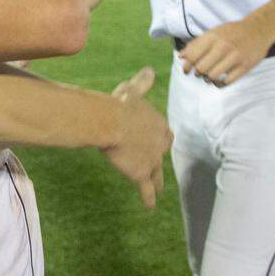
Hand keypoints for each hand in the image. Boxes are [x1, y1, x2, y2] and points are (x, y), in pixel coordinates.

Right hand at [102, 67, 172, 208]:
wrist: (112, 123)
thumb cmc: (120, 104)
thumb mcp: (132, 90)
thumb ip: (143, 82)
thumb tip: (149, 69)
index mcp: (158, 124)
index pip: (162, 131)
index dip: (157, 134)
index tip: (154, 136)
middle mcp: (160, 144)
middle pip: (162, 151)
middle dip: (159, 156)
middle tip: (156, 161)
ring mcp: (152, 160)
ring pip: (157, 173)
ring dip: (158, 181)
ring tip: (160, 188)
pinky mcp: (141, 174)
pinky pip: (147, 188)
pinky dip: (149, 197)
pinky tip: (150, 206)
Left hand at [178, 20, 274, 86]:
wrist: (259, 29)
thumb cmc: (232, 32)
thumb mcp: (213, 32)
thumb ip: (196, 43)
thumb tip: (181, 56)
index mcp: (213, 37)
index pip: (193, 56)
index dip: (186, 65)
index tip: (186, 70)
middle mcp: (223, 46)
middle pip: (201, 68)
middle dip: (197, 73)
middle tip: (199, 73)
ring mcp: (235, 57)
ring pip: (213, 76)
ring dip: (208, 79)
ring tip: (209, 76)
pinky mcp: (245, 66)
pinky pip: (227, 81)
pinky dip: (220, 83)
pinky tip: (219, 80)